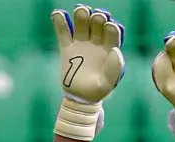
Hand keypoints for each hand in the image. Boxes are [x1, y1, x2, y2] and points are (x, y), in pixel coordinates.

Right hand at [51, 5, 124, 140]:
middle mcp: (96, 42)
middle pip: (97, 24)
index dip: (112, 27)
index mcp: (109, 48)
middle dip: (97, 18)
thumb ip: (114, 68)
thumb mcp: (108, 83)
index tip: (110, 26)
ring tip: (81, 10)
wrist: (80, 98)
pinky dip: (60, 22)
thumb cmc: (98, 90)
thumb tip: (115, 50)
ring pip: (81, 24)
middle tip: (96, 17)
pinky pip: (63, 32)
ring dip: (81, 15)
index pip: (112, 33)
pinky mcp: (67, 47)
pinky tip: (58, 13)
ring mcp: (81, 43)